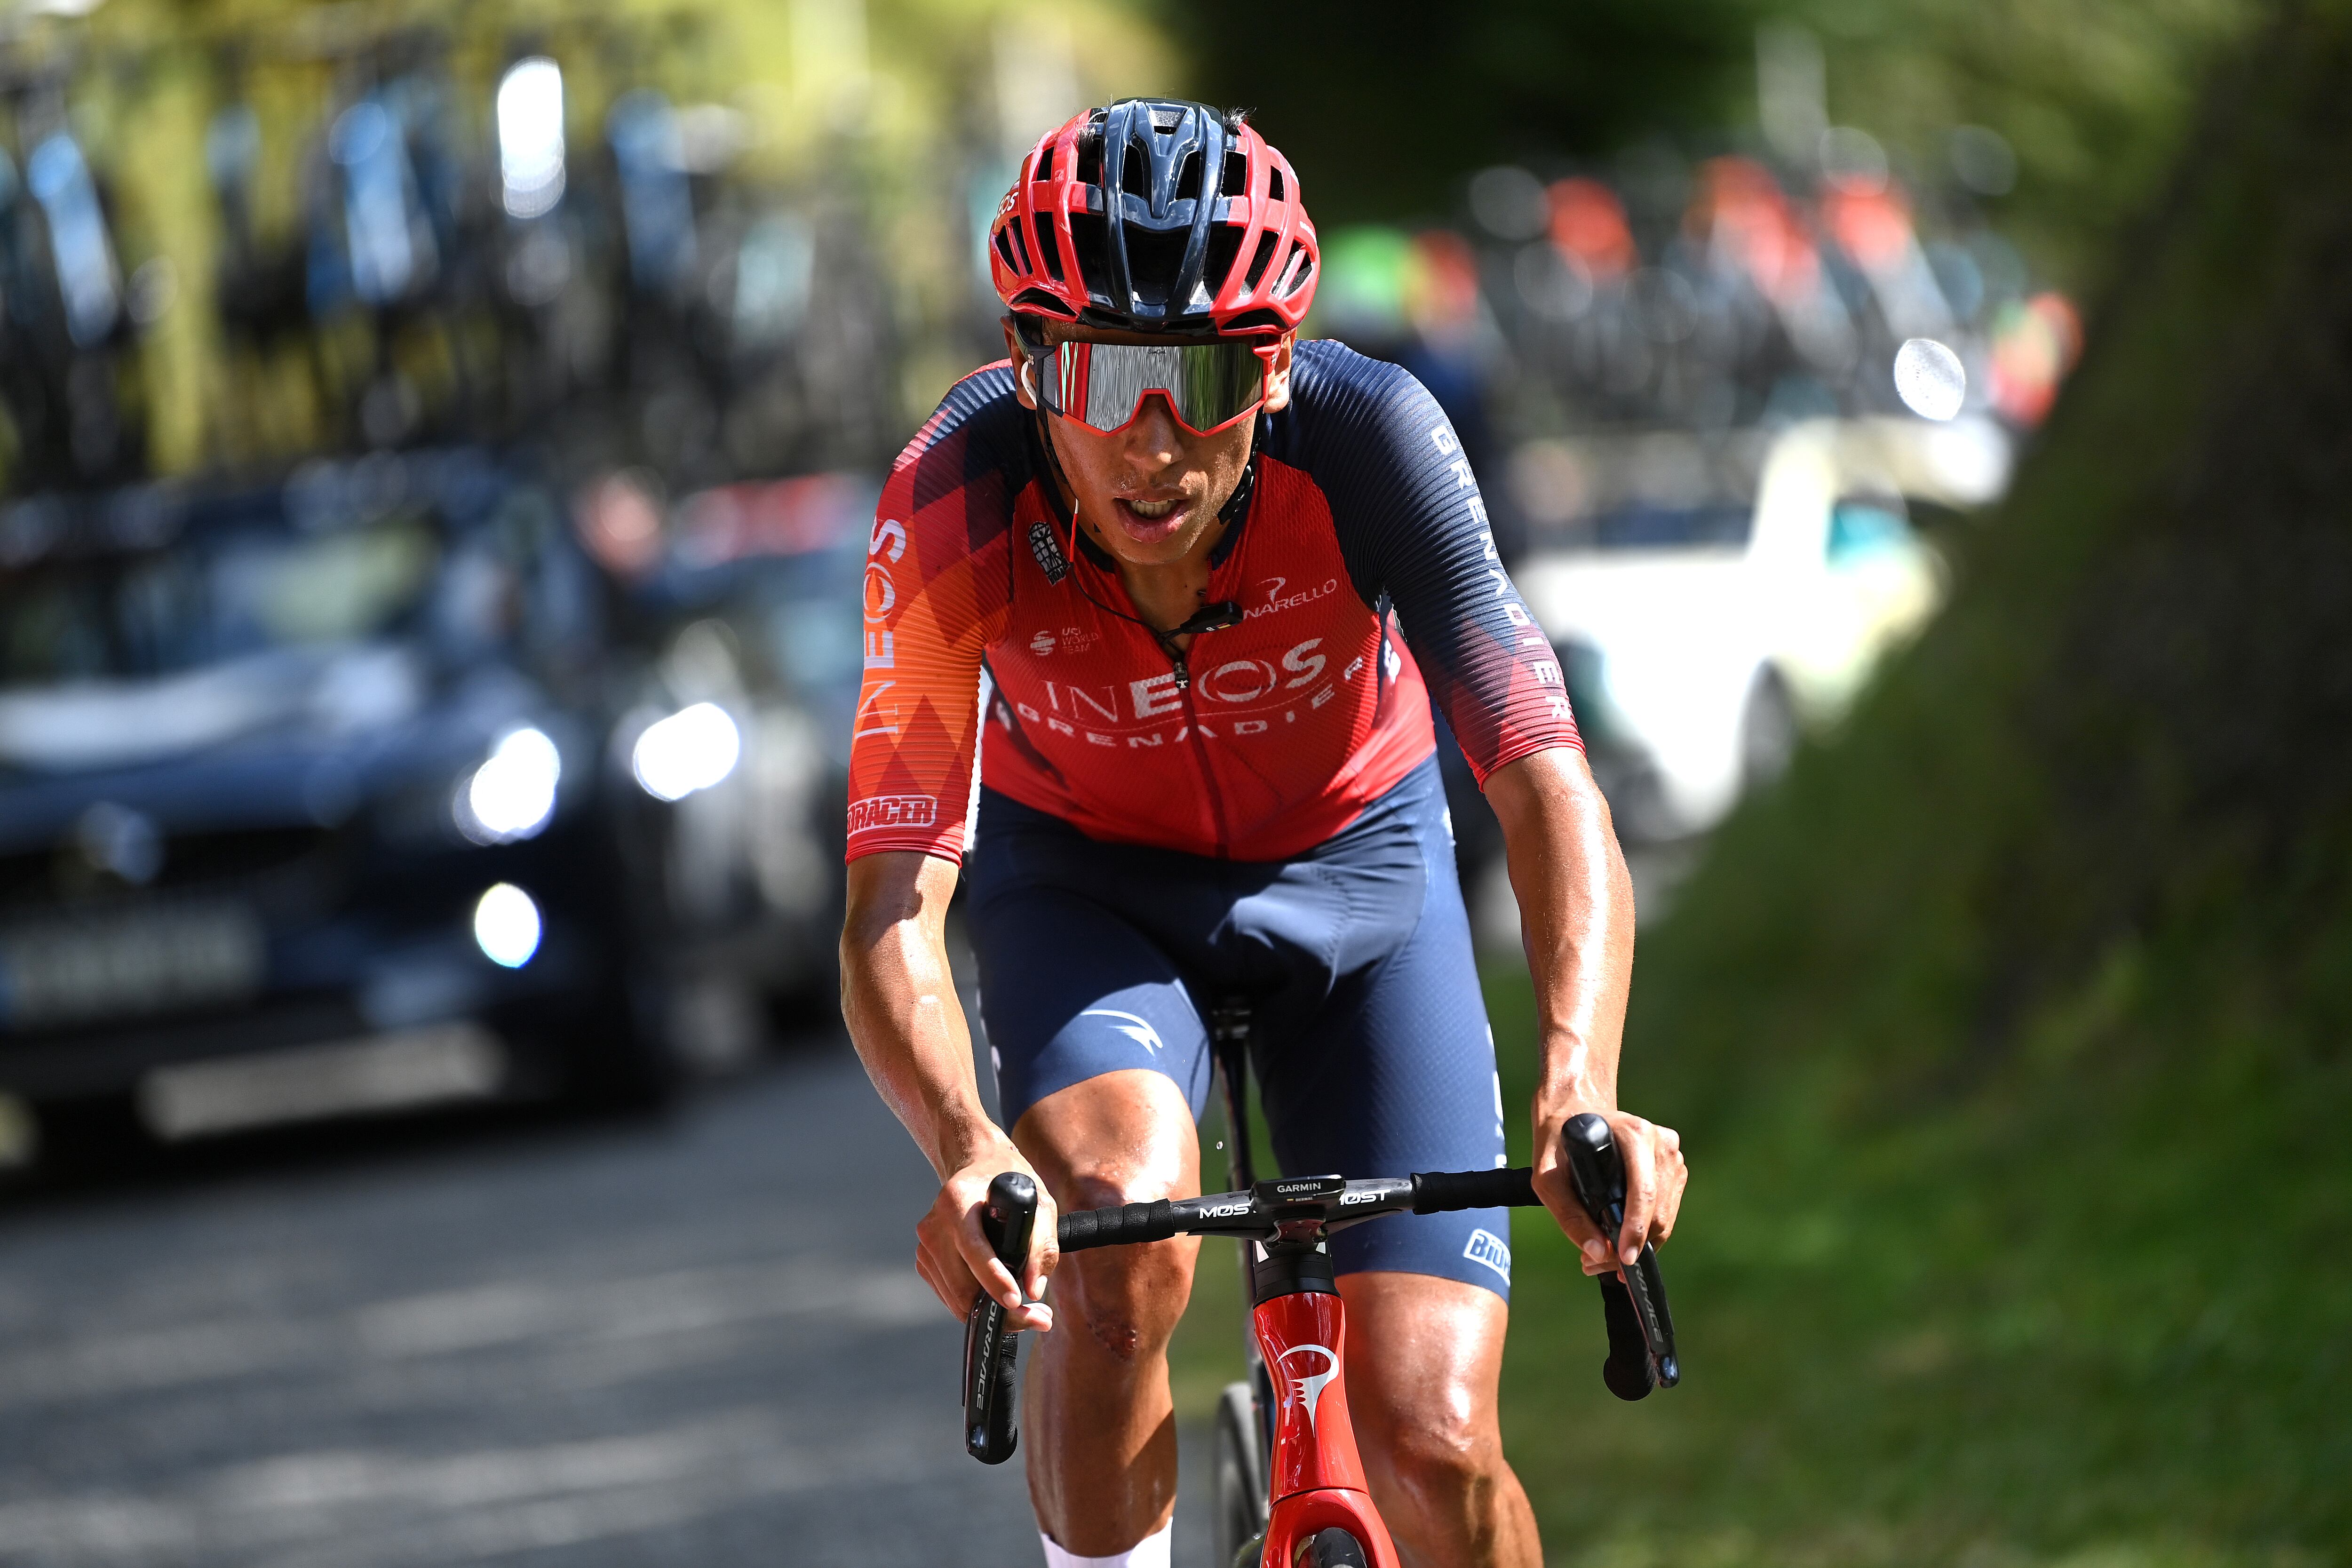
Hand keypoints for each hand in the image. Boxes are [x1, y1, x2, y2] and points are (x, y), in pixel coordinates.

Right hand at [916, 1138, 1059, 1331]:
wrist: (977, 1166)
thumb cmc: (1010, 1183)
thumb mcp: (1039, 1203)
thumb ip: (1042, 1245)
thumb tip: (1034, 1290)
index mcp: (957, 1202)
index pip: (973, 1250)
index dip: (994, 1280)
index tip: (1016, 1301)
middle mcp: (934, 1225)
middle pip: (962, 1285)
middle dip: (1000, 1310)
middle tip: (1039, 1319)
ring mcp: (926, 1244)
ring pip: (955, 1298)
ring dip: (990, 1313)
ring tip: (1027, 1312)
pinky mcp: (925, 1259)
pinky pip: (949, 1294)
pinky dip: (975, 1304)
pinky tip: (999, 1296)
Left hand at [1530, 1104, 1686, 1278]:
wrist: (1575, 1114)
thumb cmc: (1559, 1143)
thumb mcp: (1548, 1177)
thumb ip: (1569, 1215)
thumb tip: (1598, 1253)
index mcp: (1634, 1134)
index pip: (1643, 1192)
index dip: (1635, 1230)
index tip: (1623, 1259)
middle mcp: (1661, 1143)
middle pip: (1658, 1211)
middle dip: (1632, 1246)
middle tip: (1598, 1266)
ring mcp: (1672, 1156)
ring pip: (1665, 1217)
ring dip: (1640, 1244)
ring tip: (1604, 1258)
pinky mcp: (1675, 1169)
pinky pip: (1666, 1212)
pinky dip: (1646, 1232)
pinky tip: (1620, 1240)